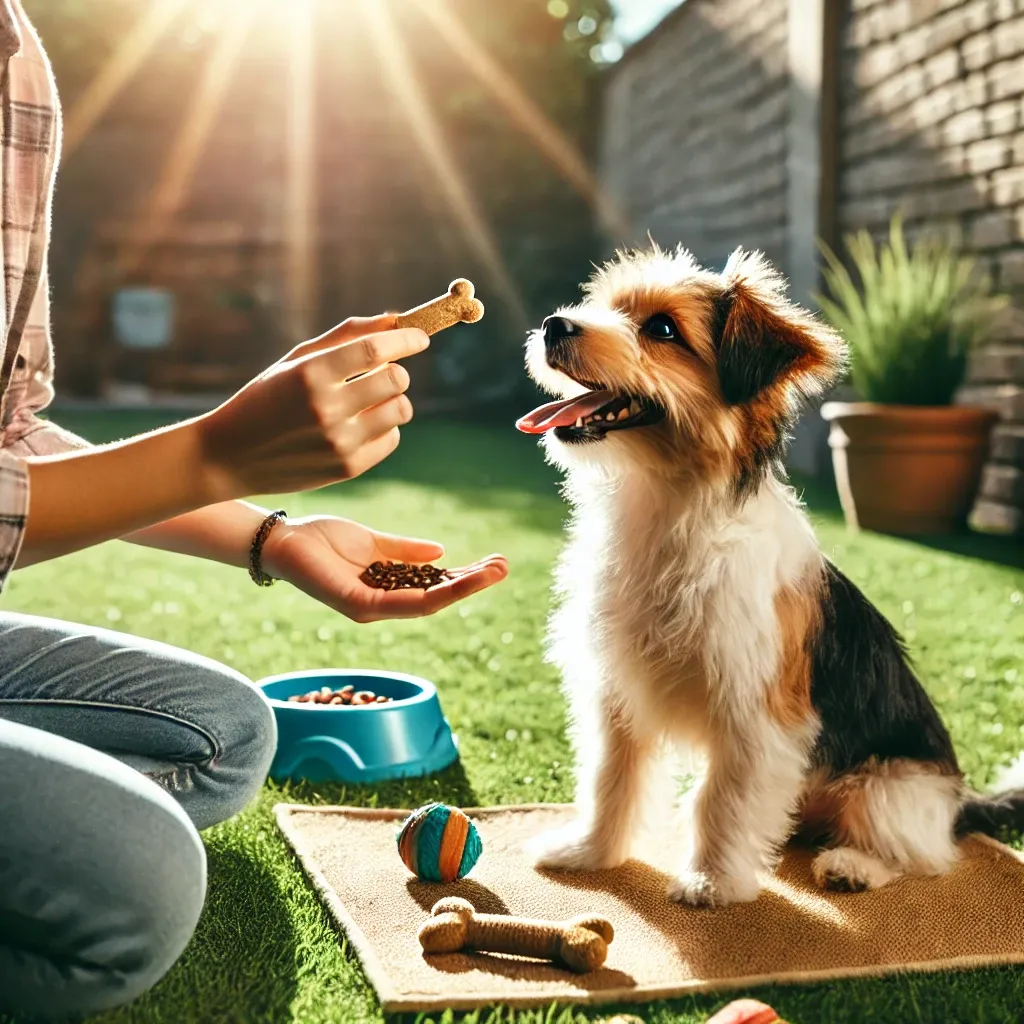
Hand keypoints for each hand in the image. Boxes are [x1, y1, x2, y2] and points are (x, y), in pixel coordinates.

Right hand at [195, 315, 427, 502]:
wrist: (231, 455)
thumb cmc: (268, 397)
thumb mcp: (297, 360)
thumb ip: (346, 337)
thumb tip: (395, 320)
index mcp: (311, 373)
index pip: (375, 350)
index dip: (406, 340)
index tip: (420, 338)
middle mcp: (326, 408)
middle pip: (396, 380)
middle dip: (397, 372)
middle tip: (384, 372)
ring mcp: (339, 442)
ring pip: (400, 410)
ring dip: (394, 400)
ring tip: (370, 400)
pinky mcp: (348, 468)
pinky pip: (392, 439)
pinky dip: (384, 428)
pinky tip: (360, 425)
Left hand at [260, 515, 507, 621]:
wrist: (282, 538)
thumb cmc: (320, 539)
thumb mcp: (372, 542)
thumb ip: (404, 550)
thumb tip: (441, 551)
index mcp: (386, 588)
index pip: (434, 587)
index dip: (466, 577)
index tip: (495, 562)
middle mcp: (382, 605)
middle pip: (437, 598)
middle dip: (473, 584)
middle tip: (504, 567)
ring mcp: (370, 608)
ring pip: (427, 603)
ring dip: (462, 588)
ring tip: (492, 571)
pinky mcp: (356, 605)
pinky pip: (401, 602)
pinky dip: (431, 592)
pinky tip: (455, 579)